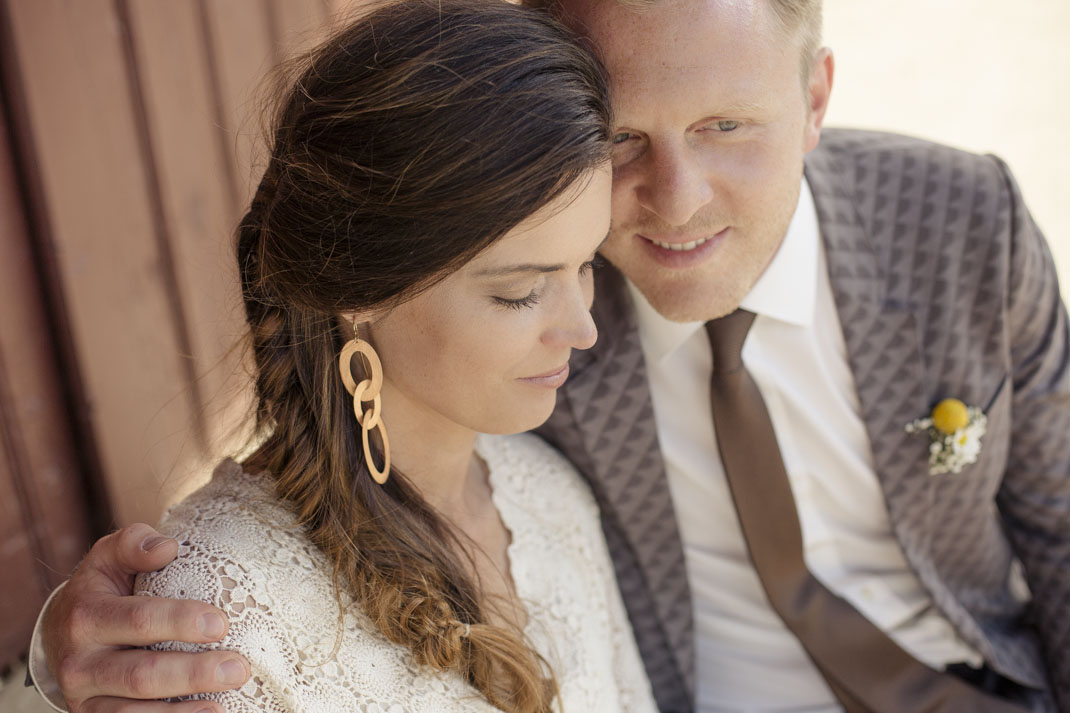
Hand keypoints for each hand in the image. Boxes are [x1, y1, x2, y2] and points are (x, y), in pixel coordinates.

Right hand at [43, 523, 249, 712]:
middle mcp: (79, 662)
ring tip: (223, 704)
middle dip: (193, 674)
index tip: (221, 624)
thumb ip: (134, 543)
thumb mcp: (109, 557)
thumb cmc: (103, 588)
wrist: (60, 634)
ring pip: (133, 712)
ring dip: (182, 712)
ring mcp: (85, 697)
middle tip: (239, 669)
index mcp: (86, 616)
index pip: (140, 621)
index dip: (181, 622)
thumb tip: (167, 548)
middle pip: (141, 675)